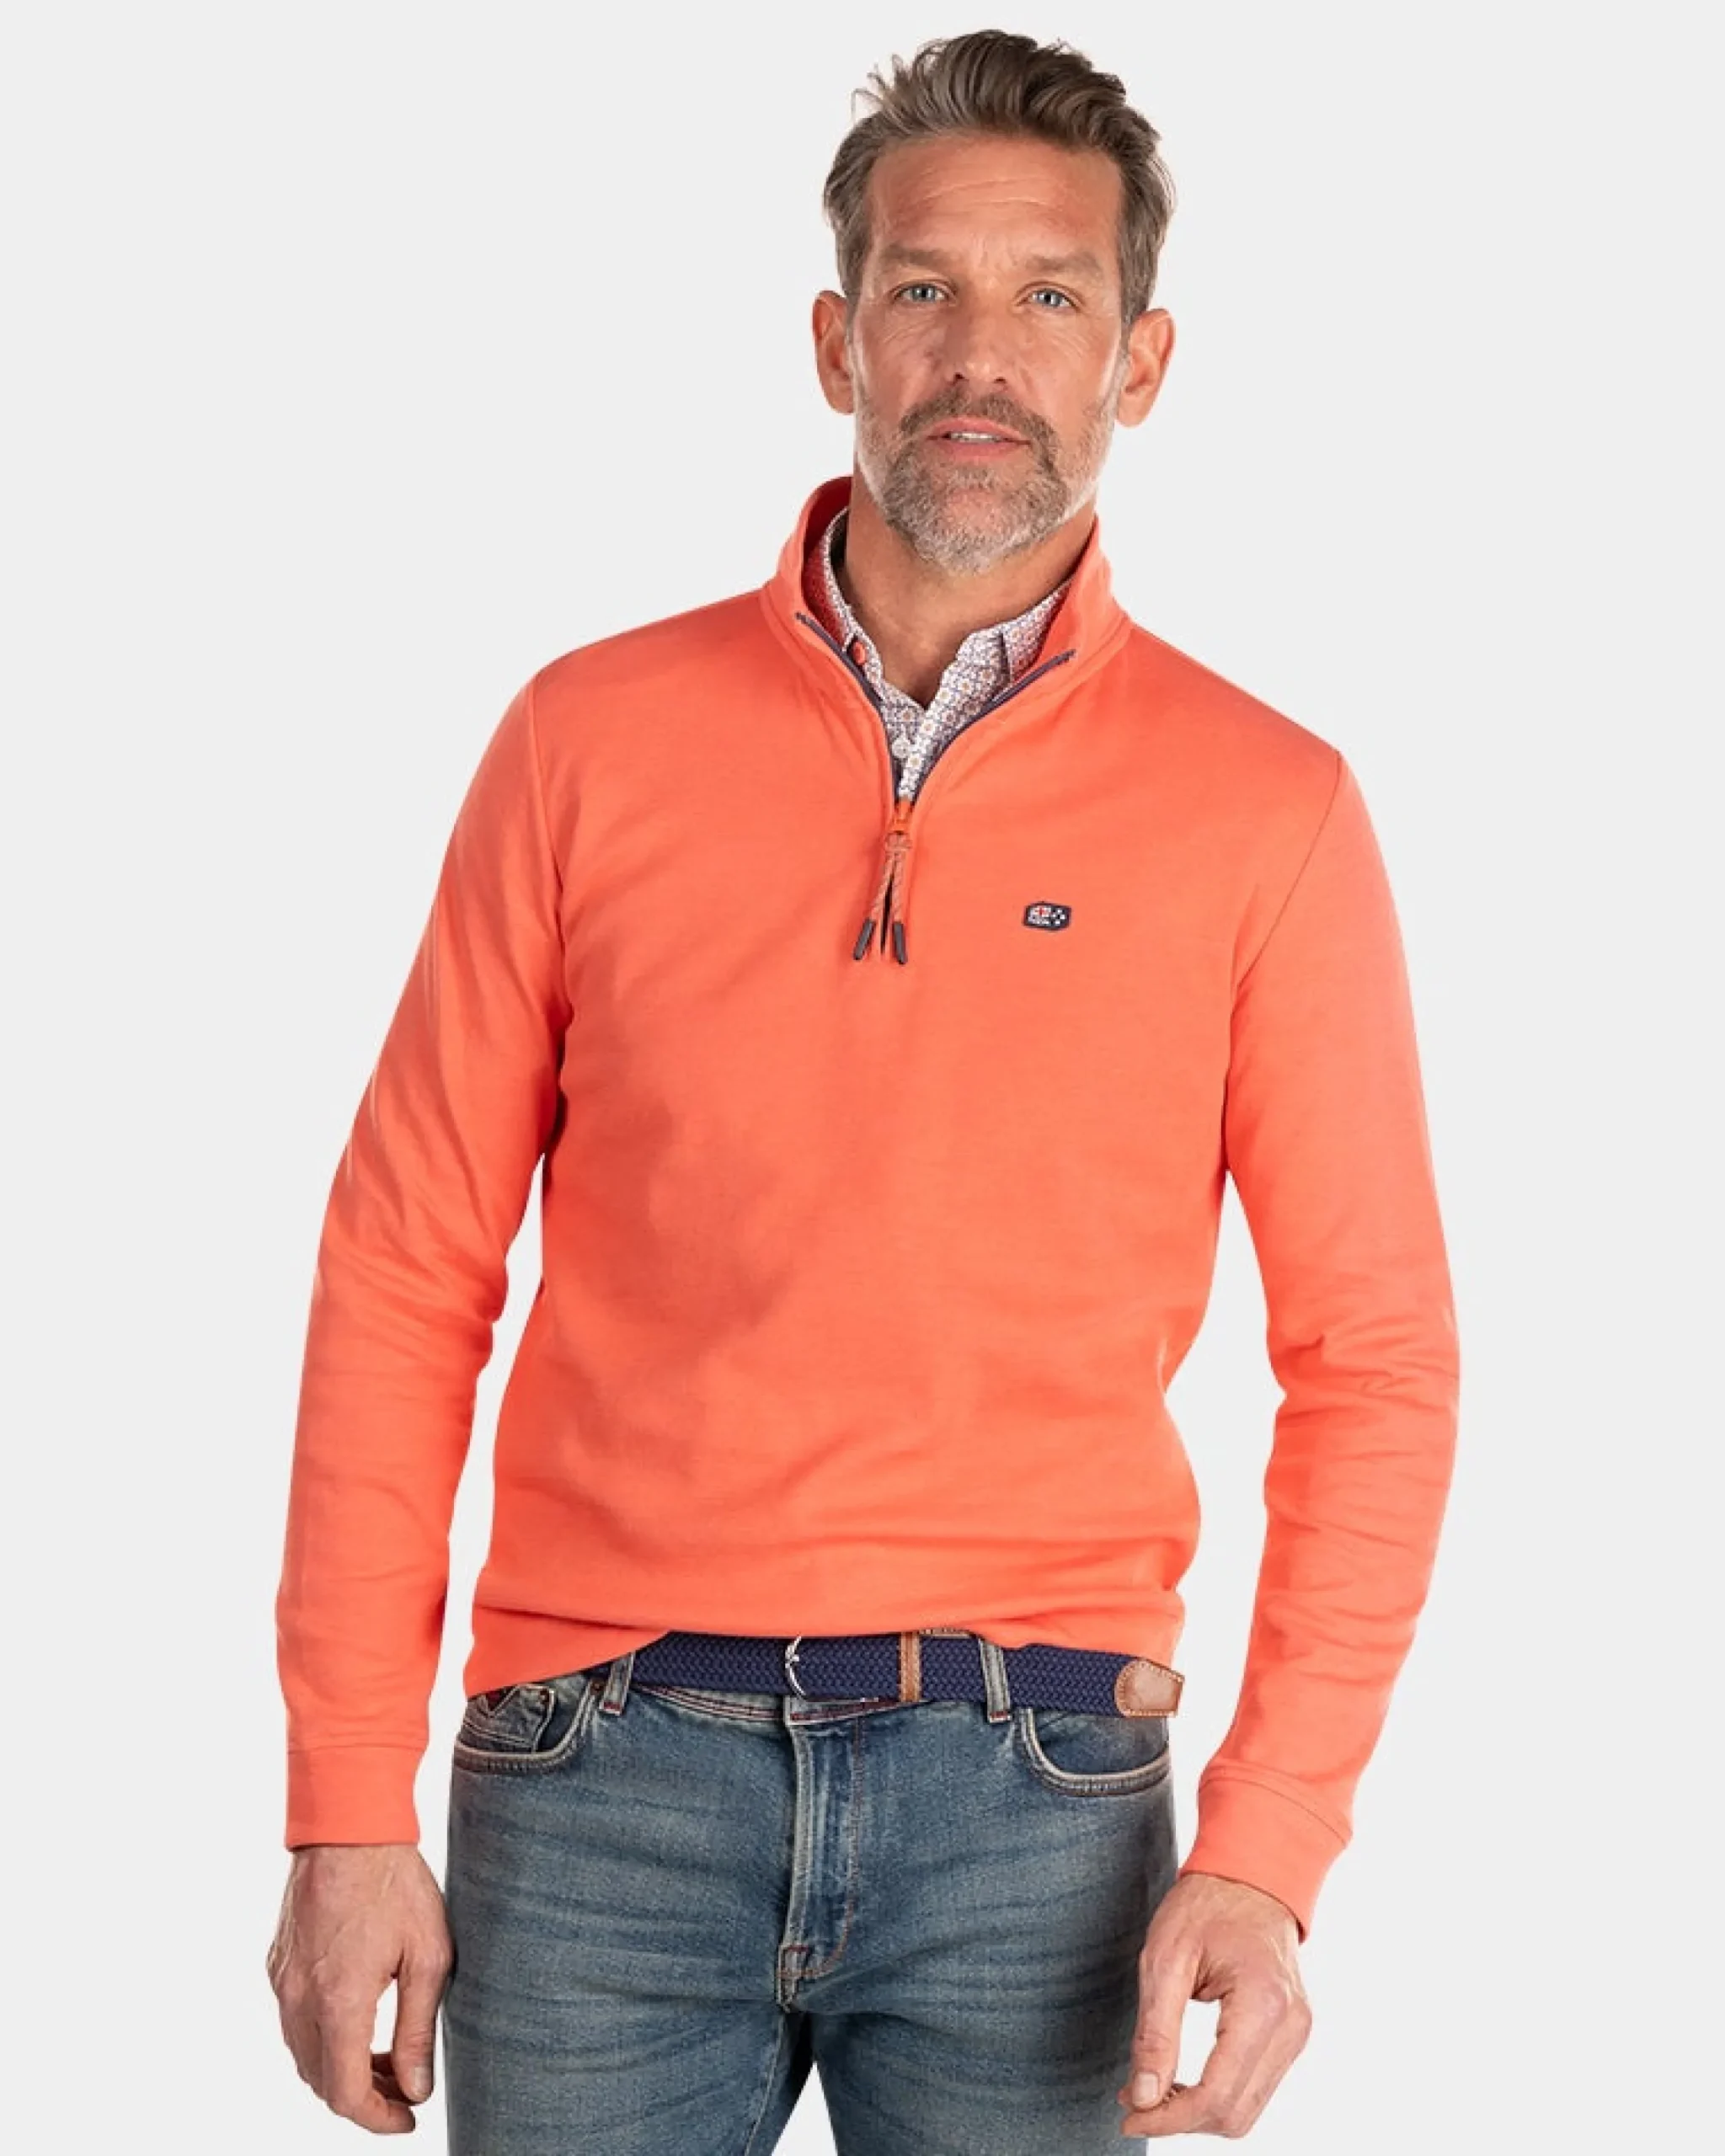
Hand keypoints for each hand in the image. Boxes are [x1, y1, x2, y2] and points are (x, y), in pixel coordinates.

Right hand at [266, 1843, 452, 2134]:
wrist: (349, 1825)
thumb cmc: (395, 1882)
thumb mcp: (426, 1955)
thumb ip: (417, 2029)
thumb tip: (416, 2087)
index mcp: (338, 2002)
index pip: (344, 2094)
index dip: (377, 2118)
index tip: (409, 2117)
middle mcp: (299, 1999)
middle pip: (320, 2082)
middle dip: (363, 2097)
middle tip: (405, 2088)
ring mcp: (282, 1981)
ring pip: (304, 2056)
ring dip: (341, 2070)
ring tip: (386, 2059)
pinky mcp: (278, 1964)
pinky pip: (294, 2023)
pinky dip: (323, 2039)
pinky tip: (359, 2021)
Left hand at [1116, 1872, 1310, 2137]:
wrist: (1250, 1873)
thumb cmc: (1205, 1905)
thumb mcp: (1164, 1959)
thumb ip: (1155, 2033)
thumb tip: (1143, 2098)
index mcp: (1263, 2006)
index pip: (1218, 2095)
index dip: (1169, 2118)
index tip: (1129, 2114)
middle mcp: (1291, 2028)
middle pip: (1236, 2114)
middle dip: (1181, 2120)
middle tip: (1133, 2101)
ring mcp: (1297, 2034)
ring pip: (1247, 2109)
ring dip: (1197, 2112)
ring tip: (1152, 2090)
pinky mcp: (1291, 2035)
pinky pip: (1254, 2087)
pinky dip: (1216, 2094)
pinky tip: (1181, 2079)